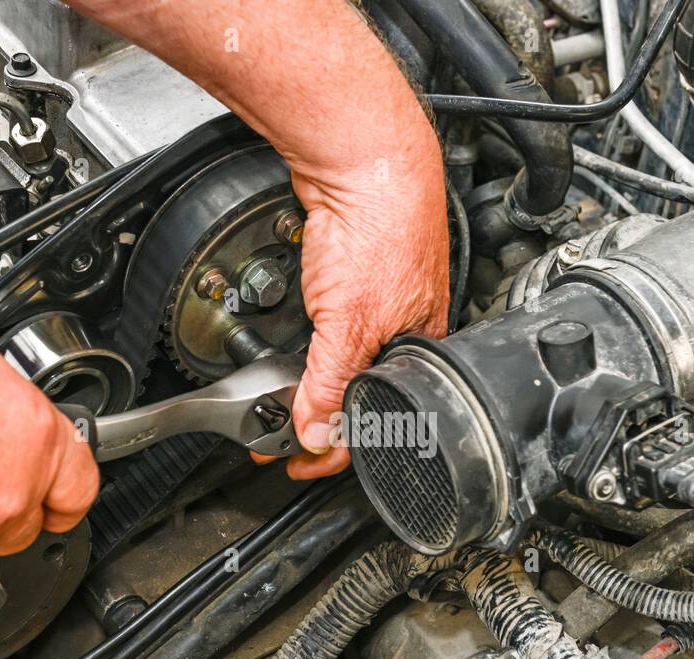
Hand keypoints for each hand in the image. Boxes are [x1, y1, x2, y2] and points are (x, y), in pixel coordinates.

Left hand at [275, 157, 450, 478]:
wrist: (364, 160)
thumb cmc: (381, 230)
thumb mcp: (349, 325)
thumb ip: (330, 385)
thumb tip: (317, 434)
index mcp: (418, 349)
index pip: (377, 420)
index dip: (333, 450)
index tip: (296, 463)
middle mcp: (403, 329)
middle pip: (357, 394)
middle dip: (318, 420)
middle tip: (275, 433)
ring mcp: (378, 301)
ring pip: (343, 361)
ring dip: (310, 383)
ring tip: (278, 398)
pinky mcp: (354, 276)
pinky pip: (330, 326)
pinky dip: (309, 344)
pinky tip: (294, 344)